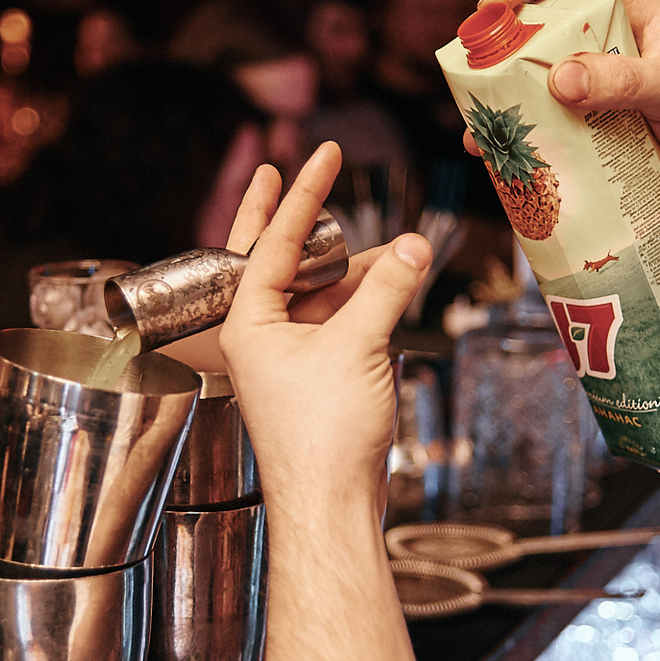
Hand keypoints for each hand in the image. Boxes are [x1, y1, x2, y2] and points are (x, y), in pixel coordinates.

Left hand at [220, 142, 431, 512]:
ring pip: (312, 294)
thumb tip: (413, 245)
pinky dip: (358, 302)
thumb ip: (386, 288)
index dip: (301, 194)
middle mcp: (258, 337)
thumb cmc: (323, 438)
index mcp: (246, 324)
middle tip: (292, 170)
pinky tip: (387, 287)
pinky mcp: (312, 379)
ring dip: (346, 268)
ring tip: (389, 245)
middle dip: (292, 218)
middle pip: (274, 260)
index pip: (271, 242)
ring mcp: (285, 358)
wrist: (331, 505)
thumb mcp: (359, 346)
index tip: (323, 155)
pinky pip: (331, 324)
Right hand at [467, 0, 659, 154]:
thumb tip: (560, 78)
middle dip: (504, 49)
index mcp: (638, 7)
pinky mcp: (600, 125)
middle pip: (546, 28)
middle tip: (473, 72)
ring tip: (481, 132)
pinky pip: (552, 124)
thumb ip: (627, 81)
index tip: (491, 7)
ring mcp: (606, 84)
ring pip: (542, 81)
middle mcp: (616, 41)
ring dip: (505, 104)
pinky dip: (525, 140)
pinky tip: (505, 161)